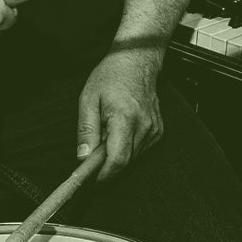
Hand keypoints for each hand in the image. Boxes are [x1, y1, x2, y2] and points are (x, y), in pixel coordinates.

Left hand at [76, 47, 164, 179]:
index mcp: (125, 118)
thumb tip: (83, 157)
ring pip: (133, 158)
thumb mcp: (88, 99)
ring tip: (105, 133)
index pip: (117, 159)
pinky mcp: (158, 131)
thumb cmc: (110, 76)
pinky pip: (140, 150)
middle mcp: (144, 126)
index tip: (89, 181)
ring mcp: (154, 130)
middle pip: (125, 162)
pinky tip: (119, 130)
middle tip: (91, 156)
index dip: (103, 175)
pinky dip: (126, 147)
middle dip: (106, 166)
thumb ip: (86, 129)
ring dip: (116, 155)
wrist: (137, 60)